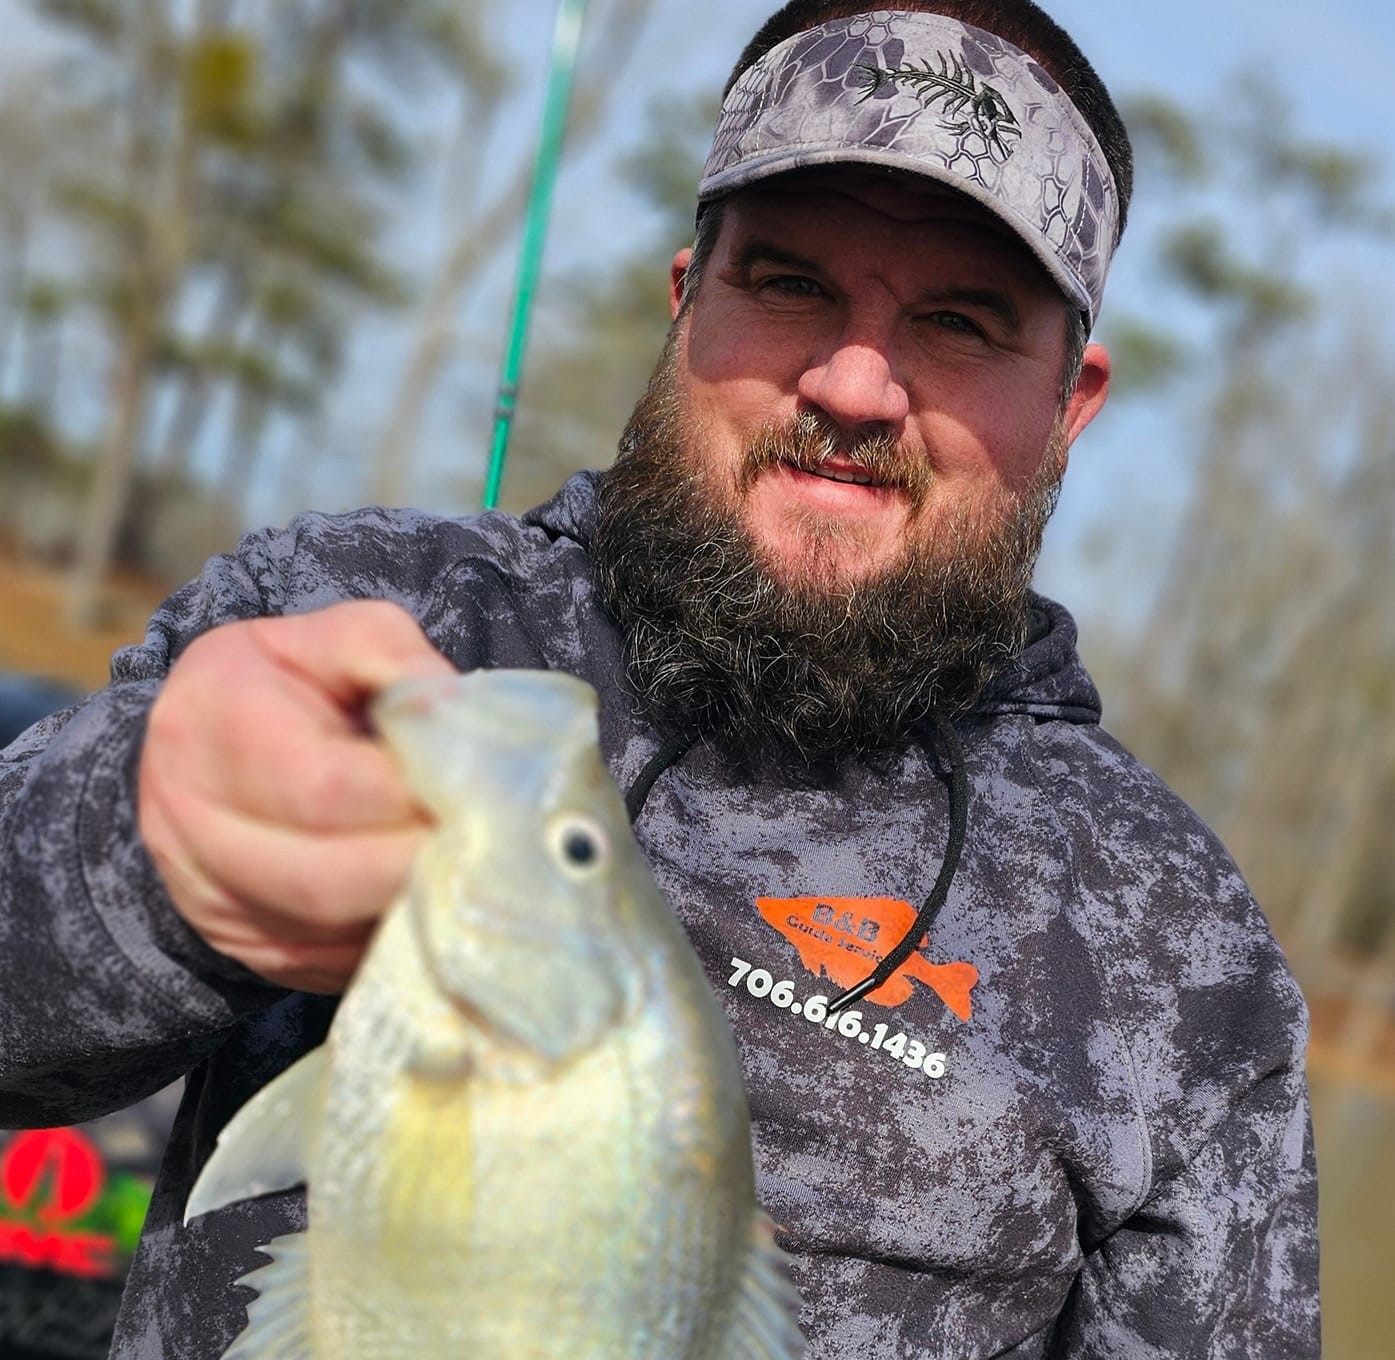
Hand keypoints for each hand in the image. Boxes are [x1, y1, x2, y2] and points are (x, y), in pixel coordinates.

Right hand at [138, 601, 456, 992]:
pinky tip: (444, 908)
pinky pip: (336, 969)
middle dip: (423, 864)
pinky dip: (401, 945)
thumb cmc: (288, 683)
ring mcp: (212, 900)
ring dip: (418, 913)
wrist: (204, 748)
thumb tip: (455, 708)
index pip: (326, 787)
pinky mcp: (252, 952)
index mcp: (213, 726)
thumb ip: (392, 657)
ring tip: (480, 874)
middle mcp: (191, 824)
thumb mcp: (333, 638)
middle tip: (497, 844)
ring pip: (330, 938)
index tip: (480, 787)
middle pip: (325, 881)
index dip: (412, 796)